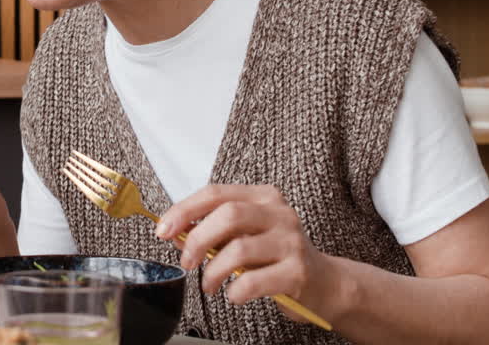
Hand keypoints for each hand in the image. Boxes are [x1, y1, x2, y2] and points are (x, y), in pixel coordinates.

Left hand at [156, 184, 339, 321]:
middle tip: (186, 261)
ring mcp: (291, 241)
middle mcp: (279, 214)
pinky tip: (233, 295)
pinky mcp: (298, 272)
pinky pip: (253, 281)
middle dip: (196, 239)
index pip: (215, 193)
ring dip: (213, 271)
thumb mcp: (246, 237)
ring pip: (238, 249)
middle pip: (227, 215)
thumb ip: (214, 232)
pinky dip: (234, 291)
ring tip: (209, 284)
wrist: (326, 284)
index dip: (184, 210)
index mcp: (263, 197)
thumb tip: (174, 234)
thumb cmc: (278, 258)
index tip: (163, 229)